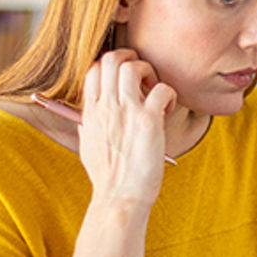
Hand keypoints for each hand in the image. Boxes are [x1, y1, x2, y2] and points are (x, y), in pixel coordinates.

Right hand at [79, 49, 176, 208]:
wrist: (120, 197)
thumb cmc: (108, 178)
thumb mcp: (87, 148)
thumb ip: (88, 128)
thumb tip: (88, 118)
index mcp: (91, 111)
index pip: (94, 68)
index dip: (111, 64)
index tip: (124, 79)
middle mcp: (106, 107)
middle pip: (112, 59)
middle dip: (131, 58)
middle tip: (143, 76)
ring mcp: (127, 112)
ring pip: (133, 67)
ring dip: (149, 71)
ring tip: (154, 90)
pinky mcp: (149, 121)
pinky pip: (162, 89)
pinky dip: (169, 93)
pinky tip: (168, 109)